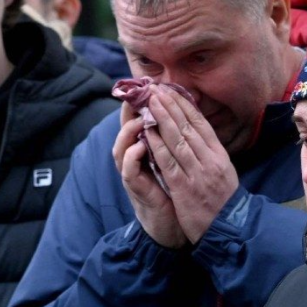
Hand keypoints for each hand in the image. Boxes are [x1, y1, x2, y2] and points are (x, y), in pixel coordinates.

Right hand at [113, 103, 188, 248]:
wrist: (171, 224)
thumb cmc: (173, 189)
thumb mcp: (174, 160)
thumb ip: (173, 139)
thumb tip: (184, 111)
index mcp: (145, 148)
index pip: (138, 119)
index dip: (141, 101)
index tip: (150, 83)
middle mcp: (134, 158)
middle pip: (124, 128)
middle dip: (130, 110)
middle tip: (141, 92)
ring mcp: (132, 173)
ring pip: (121, 147)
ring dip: (129, 131)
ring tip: (140, 117)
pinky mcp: (135, 189)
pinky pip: (129, 170)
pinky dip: (133, 157)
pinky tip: (142, 145)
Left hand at [144, 85, 238, 243]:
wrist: (230, 230)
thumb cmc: (223, 202)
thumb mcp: (223, 173)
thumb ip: (210, 155)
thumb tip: (197, 134)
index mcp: (219, 156)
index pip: (201, 124)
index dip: (185, 106)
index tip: (172, 91)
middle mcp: (210, 160)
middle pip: (188, 127)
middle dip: (170, 106)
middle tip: (156, 89)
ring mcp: (198, 173)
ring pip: (177, 140)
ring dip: (161, 119)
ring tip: (150, 103)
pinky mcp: (185, 188)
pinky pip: (168, 162)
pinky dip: (157, 145)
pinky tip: (147, 132)